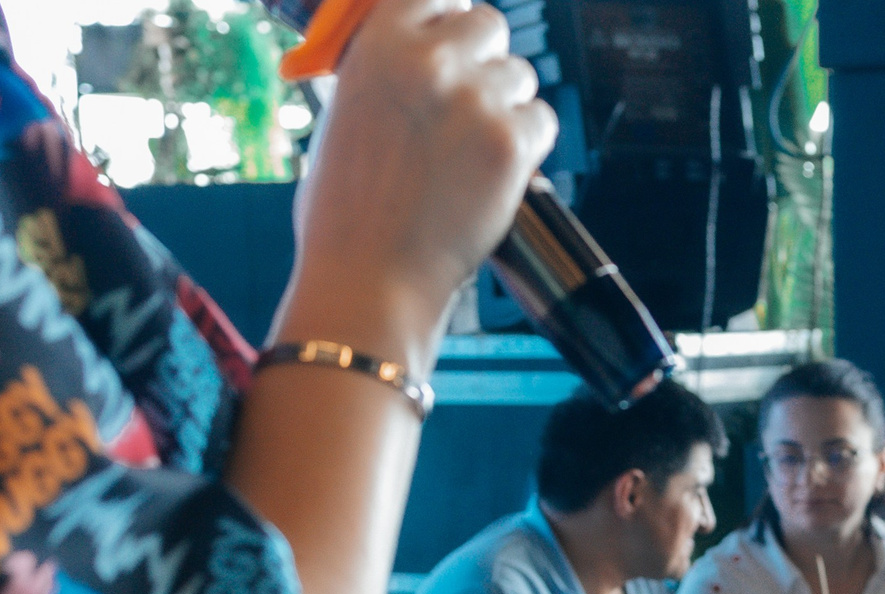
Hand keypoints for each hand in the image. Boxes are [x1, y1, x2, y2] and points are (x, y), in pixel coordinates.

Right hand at [286, 0, 555, 361]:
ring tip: (473, 147)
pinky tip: (497, 169)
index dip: (446, 14)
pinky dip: (527, 141)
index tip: (448, 36)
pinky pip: (542, 119)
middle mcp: (431, 62)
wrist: (369, 276)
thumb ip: (383, 68)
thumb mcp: (342, 111)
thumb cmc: (345, 207)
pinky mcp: (512, 145)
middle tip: (468, 98)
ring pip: (520, 74)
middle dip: (483, 57)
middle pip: (489, 23)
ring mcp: (477, 102)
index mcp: (380, 44)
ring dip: (505, 103)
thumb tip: (420, 45)